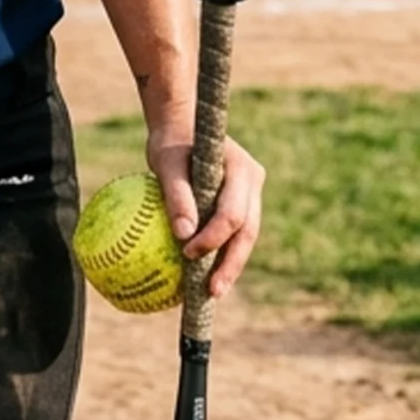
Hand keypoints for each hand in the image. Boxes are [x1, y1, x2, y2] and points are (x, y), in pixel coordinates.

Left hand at [146, 133, 265, 300]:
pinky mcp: (241, 201)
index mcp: (241, 170)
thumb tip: (183, 234)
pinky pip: (234, 231)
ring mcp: (251, 193)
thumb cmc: (170, 142)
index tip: (188, 253)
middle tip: (212, 291)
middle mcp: (252, 182)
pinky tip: (205, 276)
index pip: (232, 213)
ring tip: (212, 292)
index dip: (214, 238)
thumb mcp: (166, 163)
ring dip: (230, 264)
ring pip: (245, 235)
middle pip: (247, 231)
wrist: (180, 127)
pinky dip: (222, 252)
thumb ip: (176, 195)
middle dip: (231, 263)